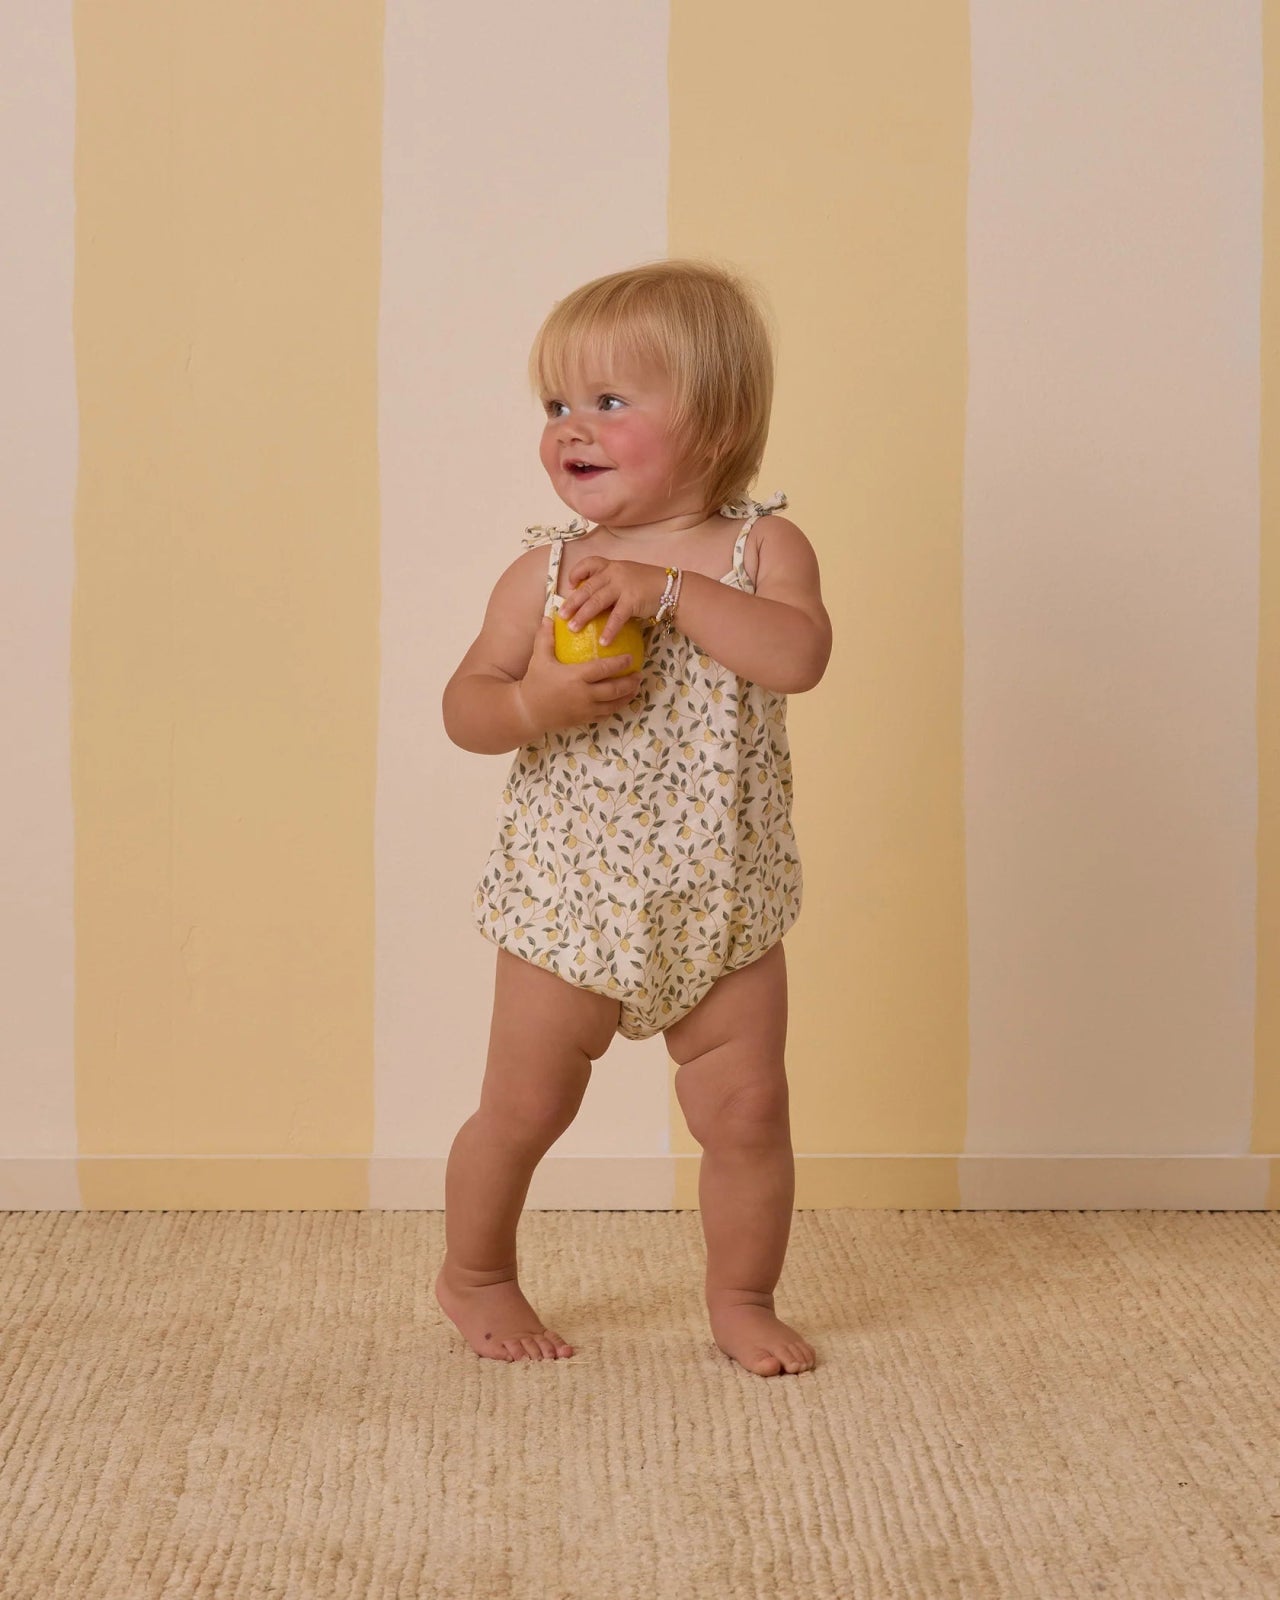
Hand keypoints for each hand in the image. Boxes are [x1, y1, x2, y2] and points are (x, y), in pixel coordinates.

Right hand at [517, 615, 641, 735]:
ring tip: (635, 687)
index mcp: (575, 677)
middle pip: (614, 689)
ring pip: (613, 704)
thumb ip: (546, 638)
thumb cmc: (534, 683)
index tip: (631, 657)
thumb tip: (549, 617)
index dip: (619, 663)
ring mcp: (585, 710)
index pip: (603, 669)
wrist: (527, 712)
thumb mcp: (539, 658)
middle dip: (630, 682)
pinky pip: (605, 714)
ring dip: (627, 696)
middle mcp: (584, 695)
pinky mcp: (584, 720)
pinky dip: (615, 707)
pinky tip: (620, 701)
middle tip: (639, 673)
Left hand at [556, 557, 669, 646]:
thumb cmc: (649, 585)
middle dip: (573, 602)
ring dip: (584, 616)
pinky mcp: (633, 600)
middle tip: (561, 616)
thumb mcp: (627, 577)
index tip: (570, 585)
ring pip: (597, 601)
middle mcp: (615, 573)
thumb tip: (592, 602)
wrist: (672, 588)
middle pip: (588, 587)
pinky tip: (603, 641)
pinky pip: (617, 617)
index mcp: (612, 566)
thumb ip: (611, 585)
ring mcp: (623, 586)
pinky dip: (609, 630)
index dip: (577, 573)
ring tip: (574, 628)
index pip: (590, 563)